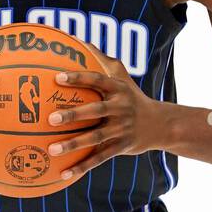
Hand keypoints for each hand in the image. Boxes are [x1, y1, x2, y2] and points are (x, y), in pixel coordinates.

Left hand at [45, 41, 171, 180]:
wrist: (160, 125)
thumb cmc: (131, 96)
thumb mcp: (121, 76)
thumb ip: (100, 59)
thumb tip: (75, 38)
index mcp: (117, 89)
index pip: (96, 80)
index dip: (78, 78)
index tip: (57, 77)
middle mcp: (120, 108)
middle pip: (96, 111)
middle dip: (74, 114)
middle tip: (51, 117)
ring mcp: (121, 129)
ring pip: (95, 138)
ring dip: (73, 145)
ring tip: (51, 149)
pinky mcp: (121, 147)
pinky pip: (99, 158)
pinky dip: (82, 167)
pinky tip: (63, 173)